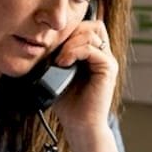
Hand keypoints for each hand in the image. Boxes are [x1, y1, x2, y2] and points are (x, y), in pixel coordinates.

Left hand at [49, 16, 116, 133]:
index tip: (54, 45)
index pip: (87, 28)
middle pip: (93, 25)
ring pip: (93, 33)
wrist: (79, 125)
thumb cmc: (68, 103)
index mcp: (93, 55)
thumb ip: (56, 55)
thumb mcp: (57, 74)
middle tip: (57, 50)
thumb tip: (43, 40)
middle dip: (72, 32)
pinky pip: (93, 49)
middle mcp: (103, 56)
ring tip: (59, 60)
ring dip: (71, 42)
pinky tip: (64, 63)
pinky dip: (75, 52)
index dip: (71, 30)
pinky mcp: (108, 69)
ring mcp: (107, 61)